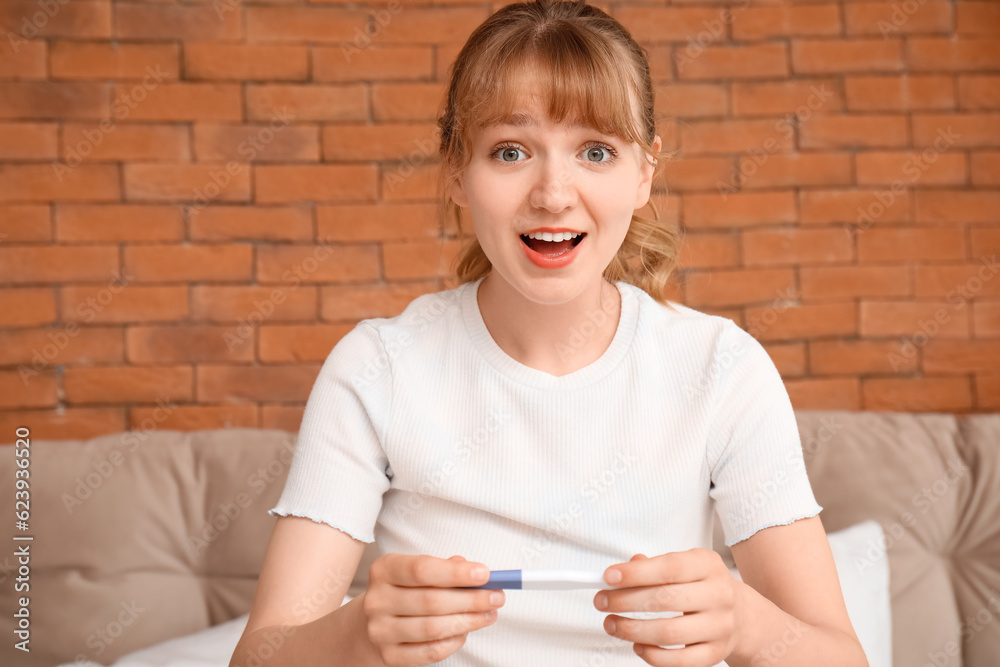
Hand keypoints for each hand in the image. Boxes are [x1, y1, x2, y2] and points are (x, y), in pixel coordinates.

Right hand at [363, 554, 504, 666]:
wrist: (370, 623)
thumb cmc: (404, 591)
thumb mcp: (416, 571)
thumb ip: (443, 567)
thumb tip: (471, 569)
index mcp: (385, 570)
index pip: (421, 569)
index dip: (455, 573)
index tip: (485, 574)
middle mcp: (378, 600)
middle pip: (431, 601)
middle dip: (471, 600)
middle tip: (497, 597)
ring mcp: (381, 630)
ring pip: (433, 628)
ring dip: (468, 621)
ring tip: (488, 614)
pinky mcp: (389, 655)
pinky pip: (429, 652)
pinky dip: (453, 642)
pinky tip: (465, 632)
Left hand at [593, 550, 746, 665]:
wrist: (742, 615)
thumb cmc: (704, 586)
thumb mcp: (686, 564)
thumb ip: (654, 565)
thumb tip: (623, 571)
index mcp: (708, 565)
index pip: (669, 568)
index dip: (635, 573)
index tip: (609, 577)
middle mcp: (718, 595)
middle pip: (665, 600)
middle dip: (625, 601)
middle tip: (602, 601)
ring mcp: (719, 626)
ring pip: (669, 633)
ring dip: (632, 630)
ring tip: (611, 624)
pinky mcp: (715, 653)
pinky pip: (679, 660)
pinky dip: (652, 655)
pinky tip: (636, 645)